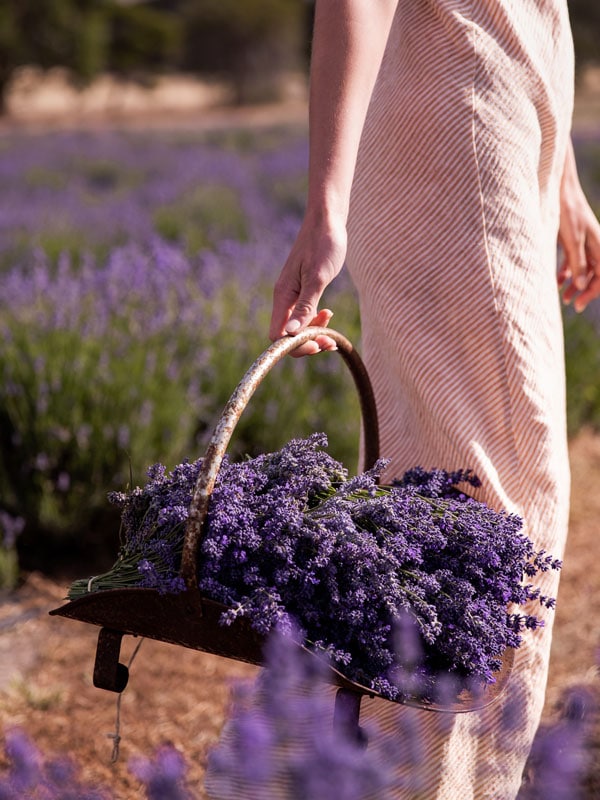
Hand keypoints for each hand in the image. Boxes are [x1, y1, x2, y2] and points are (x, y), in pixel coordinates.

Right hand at [269, 216, 346, 356]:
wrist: (328, 220)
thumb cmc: (323, 244)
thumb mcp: (317, 278)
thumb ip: (304, 307)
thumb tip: (291, 334)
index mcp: (283, 295)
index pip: (277, 335)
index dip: (294, 346)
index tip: (316, 345)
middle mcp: (285, 298)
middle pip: (287, 335)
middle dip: (307, 343)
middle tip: (329, 342)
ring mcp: (294, 295)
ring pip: (298, 326)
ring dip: (314, 333)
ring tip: (332, 333)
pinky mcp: (304, 290)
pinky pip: (305, 315)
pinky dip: (317, 321)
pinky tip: (328, 314)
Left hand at [557, 143, 599, 311]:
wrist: (556, 190)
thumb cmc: (567, 212)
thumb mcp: (572, 240)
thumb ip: (577, 263)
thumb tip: (581, 286)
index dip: (593, 291)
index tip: (579, 304)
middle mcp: (594, 245)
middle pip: (594, 274)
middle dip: (585, 291)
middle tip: (572, 305)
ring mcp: (582, 243)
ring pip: (582, 269)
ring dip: (574, 284)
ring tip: (563, 298)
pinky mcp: (570, 240)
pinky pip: (572, 261)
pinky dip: (566, 273)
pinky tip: (557, 282)